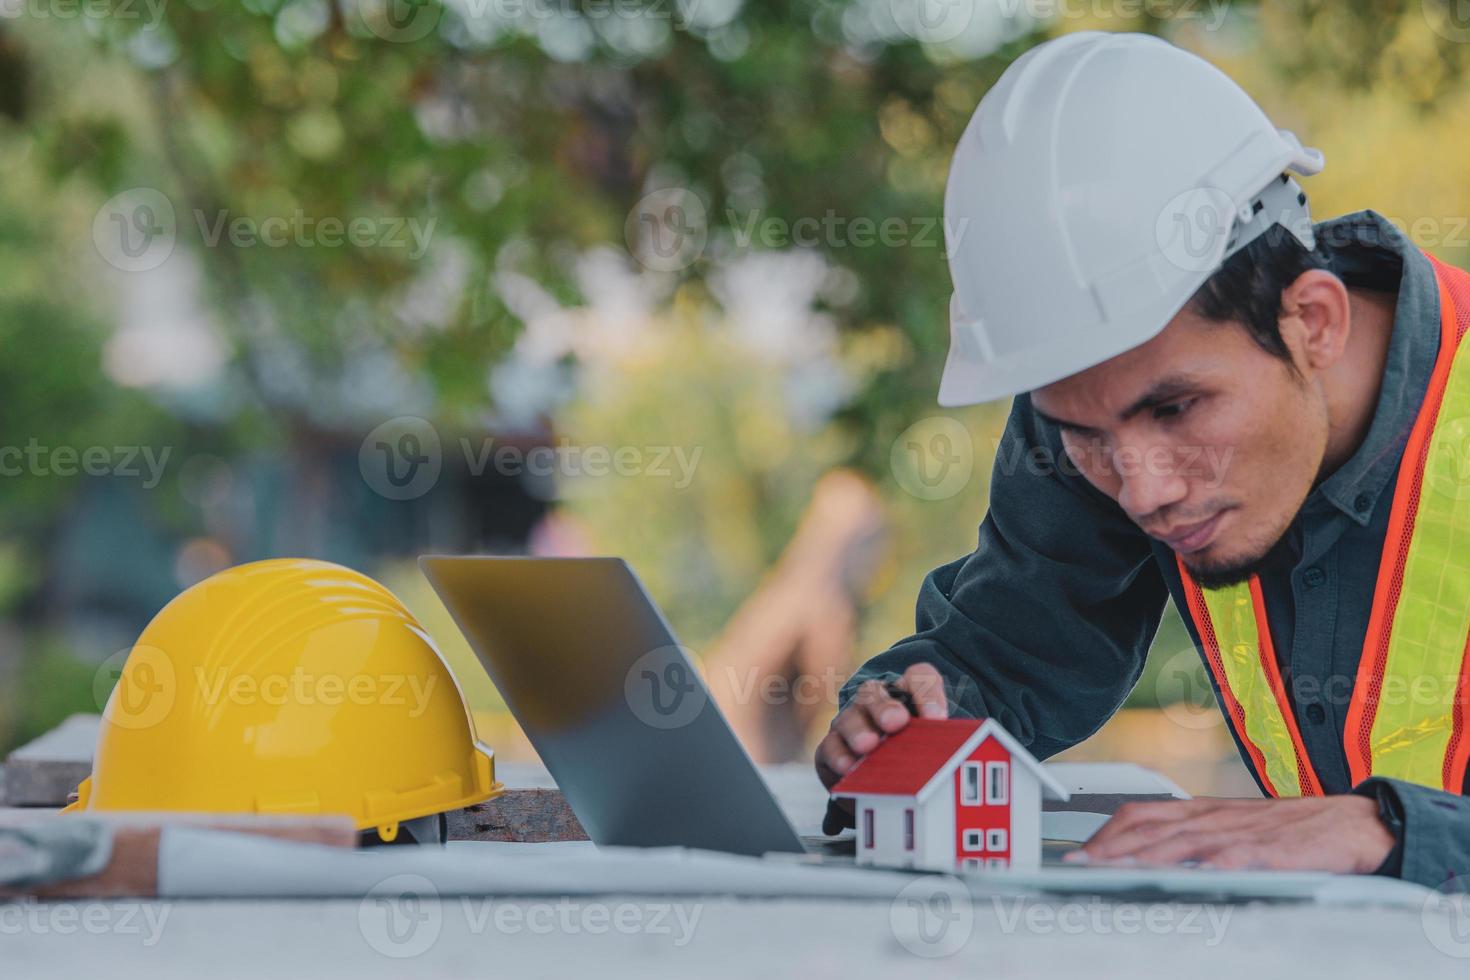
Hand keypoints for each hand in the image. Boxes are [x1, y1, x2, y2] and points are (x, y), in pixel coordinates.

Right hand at [814, 663, 947, 790]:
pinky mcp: (831, 749)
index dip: (928, 693)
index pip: (919, 677)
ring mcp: (850, 723)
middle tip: (896, 723)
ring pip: (849, 717)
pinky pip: (829, 747)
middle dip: (884, 707)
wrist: (886, 787)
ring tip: (868, 746)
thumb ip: (944, 748)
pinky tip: (848, 768)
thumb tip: (957, 760)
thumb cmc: (916, 760)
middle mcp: (875, 703)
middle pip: (874, 692)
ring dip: (858, 730)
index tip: (938, 719)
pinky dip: (838, 756)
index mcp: (908, 696)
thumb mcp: (936, 751)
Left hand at [1068, 795, 1394, 872]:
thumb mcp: (1235, 830)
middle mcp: (1214, 817)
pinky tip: (1183, 877)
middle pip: (1150, 828)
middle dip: (1110, 848)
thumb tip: (1153, 862)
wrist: (1355, 824)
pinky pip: (1232, 857)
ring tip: (1111, 871)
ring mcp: (1241, 833)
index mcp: (1203, 811)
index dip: (1106, 832)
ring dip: (1141, 857)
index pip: (1142, 813)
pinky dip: (1205, 866)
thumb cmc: (1293, 831)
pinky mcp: (1271, 851)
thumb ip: (1197, 843)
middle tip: (1079, 867)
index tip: (1079, 853)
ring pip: (1180, 841)